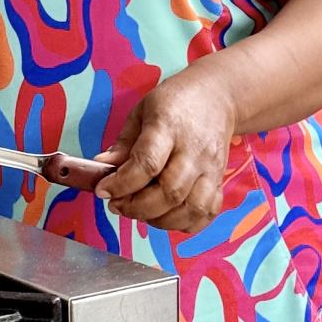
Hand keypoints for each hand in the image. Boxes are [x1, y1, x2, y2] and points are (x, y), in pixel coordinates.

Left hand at [93, 67, 237, 232]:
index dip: (122, 183)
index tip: (103, 190)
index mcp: (169, 127)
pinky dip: (184, 224)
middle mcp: (194, 150)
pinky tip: (165, 216)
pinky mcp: (220, 180)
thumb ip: (123, 143)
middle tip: (117, 204)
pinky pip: (207, 214)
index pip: (147, 163)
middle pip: (169, 192)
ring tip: (138, 211)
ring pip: (190, 208)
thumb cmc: (175, 103)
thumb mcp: (141, 112)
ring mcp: (211, 168)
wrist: (217, 97)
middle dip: (137, 207)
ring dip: (159, 220)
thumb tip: (101, 167)